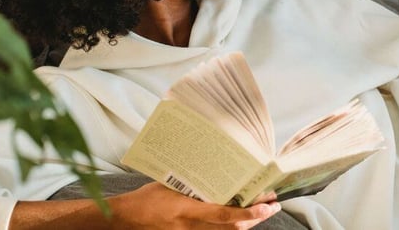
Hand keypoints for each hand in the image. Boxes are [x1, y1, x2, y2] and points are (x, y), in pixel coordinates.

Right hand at [108, 182, 281, 229]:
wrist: (126, 219)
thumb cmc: (147, 198)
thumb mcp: (171, 184)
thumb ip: (194, 185)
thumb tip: (217, 175)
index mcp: (186, 210)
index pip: (224, 214)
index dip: (249, 212)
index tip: (267, 204)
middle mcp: (191, 227)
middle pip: (232, 227)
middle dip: (255, 218)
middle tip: (272, 206)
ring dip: (246, 223)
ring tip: (261, 211)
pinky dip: (230, 227)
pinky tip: (240, 218)